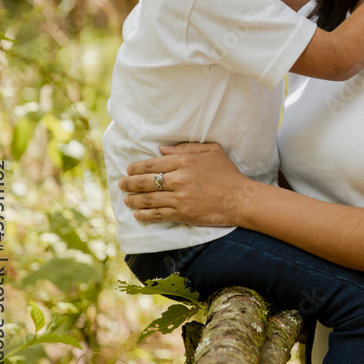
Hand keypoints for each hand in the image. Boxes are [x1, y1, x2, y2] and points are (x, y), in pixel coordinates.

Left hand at [119, 143, 255, 226]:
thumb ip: (187, 148)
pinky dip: (145, 215)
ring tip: (127, 200)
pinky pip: (158, 215)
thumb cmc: (228, 173)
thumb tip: (162, 151)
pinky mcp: (183, 214)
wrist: (241, 199)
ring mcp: (180, 198)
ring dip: (134, 200)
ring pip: (149, 199)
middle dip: (129, 184)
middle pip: (146, 182)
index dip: (136, 168)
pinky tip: (138, 214)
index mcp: (185, 161)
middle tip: (122, 185)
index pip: (152, 164)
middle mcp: (179, 179)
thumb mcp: (212, 151)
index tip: (129, 170)